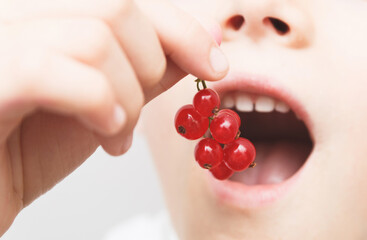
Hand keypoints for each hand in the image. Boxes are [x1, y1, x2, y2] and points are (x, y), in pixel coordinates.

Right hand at [0, 0, 227, 234]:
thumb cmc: (34, 146)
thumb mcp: (107, 99)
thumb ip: (149, 67)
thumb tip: (204, 41)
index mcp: (50, 16)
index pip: (129, 0)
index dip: (182, 28)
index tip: (214, 65)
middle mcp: (20, 15)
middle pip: (118, 8)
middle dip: (149, 68)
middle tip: (136, 115)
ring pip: (95, 39)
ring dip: (125, 98)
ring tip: (115, 134)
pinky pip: (50, 69)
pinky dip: (97, 102)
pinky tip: (103, 131)